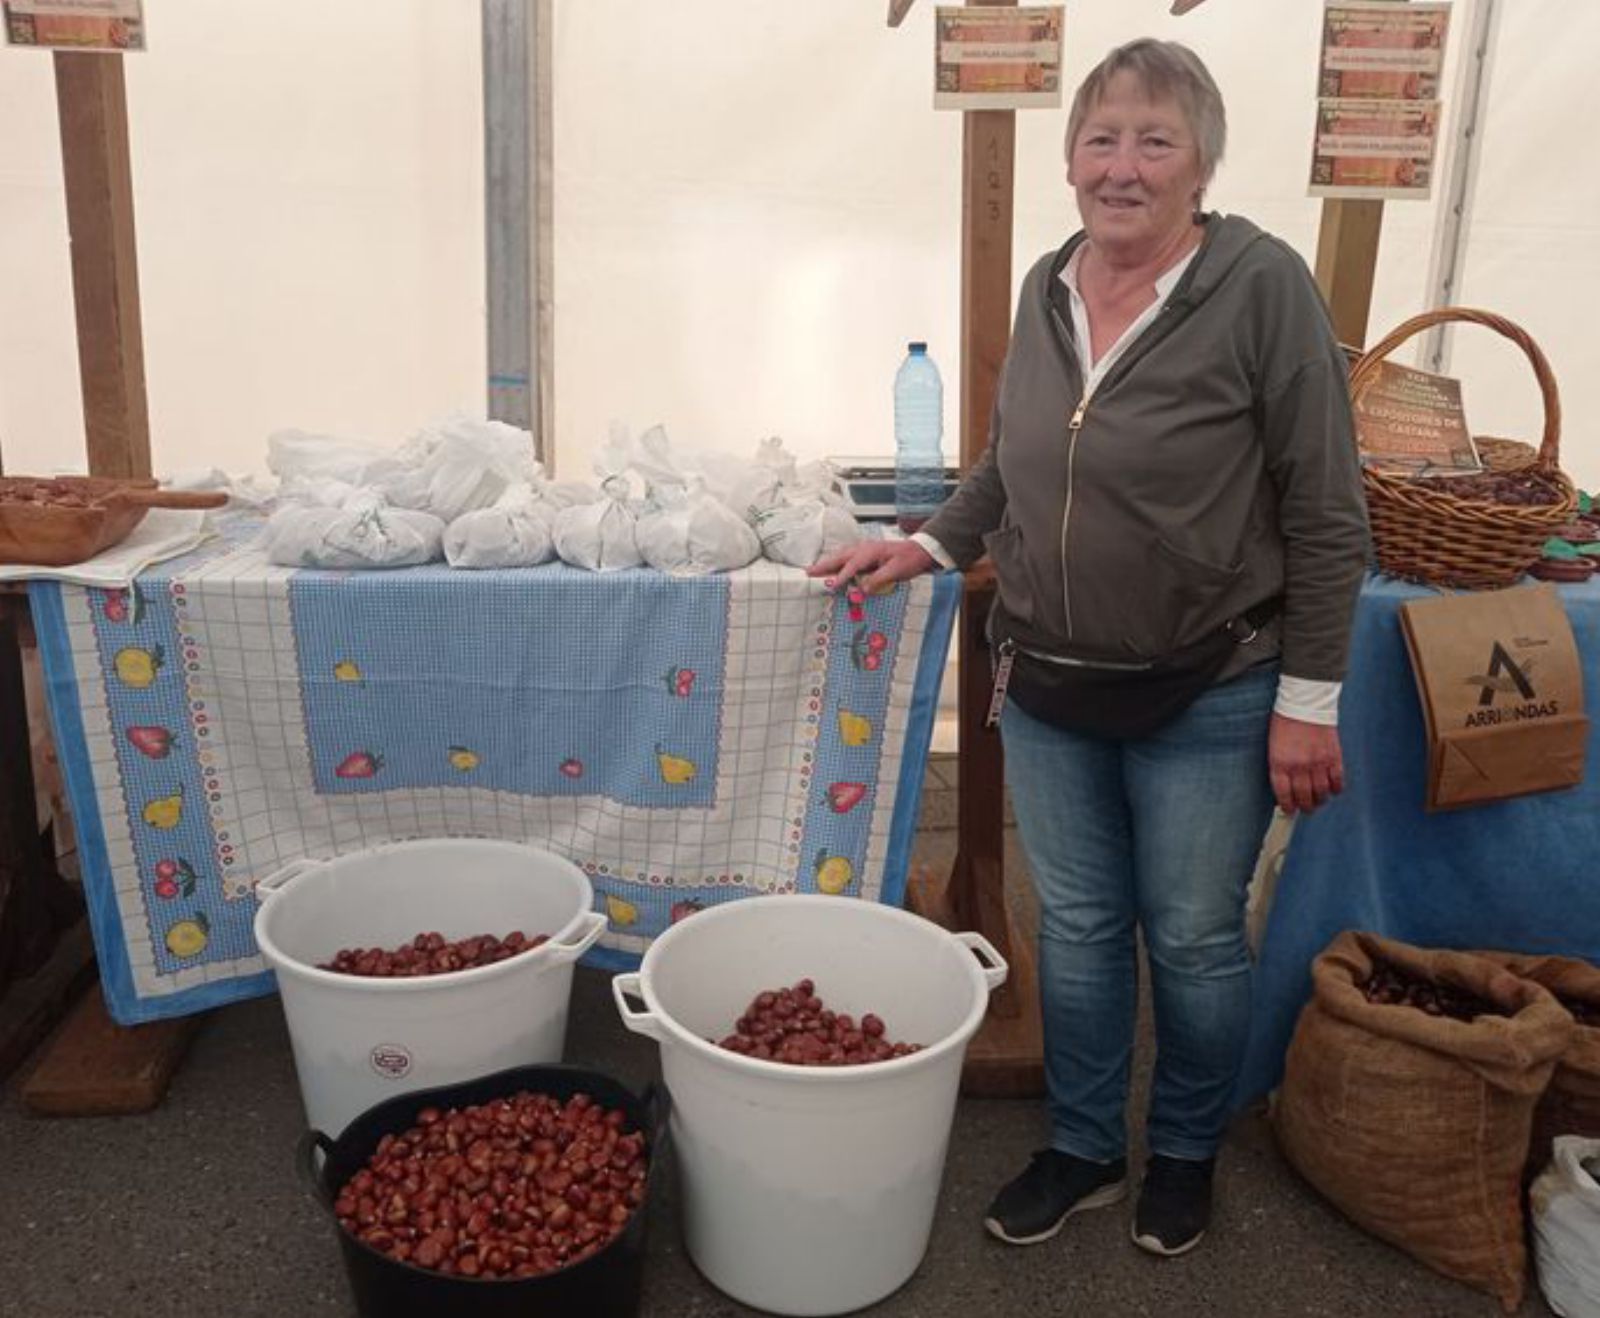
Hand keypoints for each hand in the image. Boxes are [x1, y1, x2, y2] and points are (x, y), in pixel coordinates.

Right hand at [807, 539, 937, 593]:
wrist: (919, 550)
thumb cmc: (909, 560)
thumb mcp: (896, 571)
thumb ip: (878, 579)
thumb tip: (862, 589)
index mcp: (870, 551)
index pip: (852, 565)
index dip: (841, 576)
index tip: (832, 586)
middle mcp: (863, 548)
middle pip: (839, 557)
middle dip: (823, 565)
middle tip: (808, 572)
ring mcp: (863, 549)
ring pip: (840, 556)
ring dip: (827, 563)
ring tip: (813, 570)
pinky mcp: (865, 553)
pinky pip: (846, 558)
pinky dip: (836, 563)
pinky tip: (830, 568)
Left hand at [1268, 713, 1344, 815]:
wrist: (1305, 702)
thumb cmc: (1285, 722)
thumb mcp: (1274, 746)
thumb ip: (1280, 766)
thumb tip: (1286, 787)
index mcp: (1279, 763)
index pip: (1283, 794)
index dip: (1287, 806)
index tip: (1289, 811)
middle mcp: (1299, 766)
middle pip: (1304, 797)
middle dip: (1305, 807)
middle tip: (1306, 808)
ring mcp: (1318, 763)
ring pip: (1322, 793)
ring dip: (1321, 800)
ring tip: (1319, 800)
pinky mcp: (1334, 757)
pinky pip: (1338, 781)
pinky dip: (1336, 789)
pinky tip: (1333, 790)